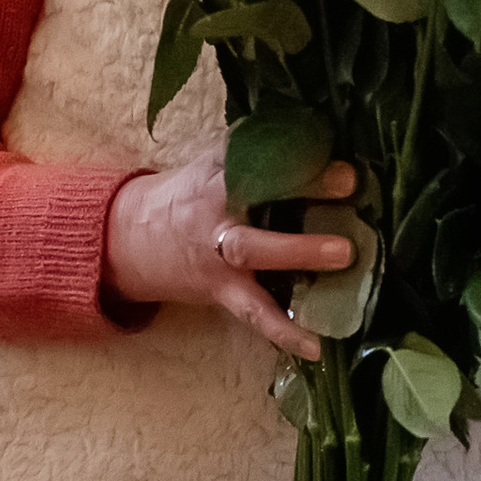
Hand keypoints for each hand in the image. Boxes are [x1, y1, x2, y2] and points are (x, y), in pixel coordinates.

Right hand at [105, 154, 357, 360]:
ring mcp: (218, 254)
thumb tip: (324, 134)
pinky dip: (284, 332)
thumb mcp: (216, 163)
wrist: (131, 239)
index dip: (296, 154)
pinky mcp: (221, 290)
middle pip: (256, 199)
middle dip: (302, 190)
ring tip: (345, 259)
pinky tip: (317, 346)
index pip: (256, 155)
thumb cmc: (193, 194)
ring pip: (255, 254)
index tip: (342, 162)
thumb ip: (260, 150)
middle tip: (349, 188)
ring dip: (299, 255)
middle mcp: (218, 210)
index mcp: (220, 173)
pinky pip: (254, 313)